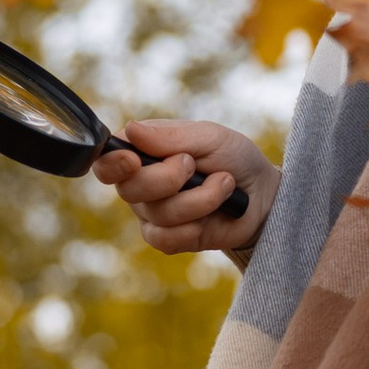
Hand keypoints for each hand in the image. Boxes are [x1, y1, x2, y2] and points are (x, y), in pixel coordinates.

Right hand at [92, 120, 277, 257]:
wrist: (263, 195)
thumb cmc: (233, 158)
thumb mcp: (210, 136)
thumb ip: (170, 136)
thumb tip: (130, 130)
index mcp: (142, 151)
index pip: (106, 161)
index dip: (113, 163)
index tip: (133, 160)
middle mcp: (139, 183)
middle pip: (129, 189)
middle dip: (168, 178)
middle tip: (195, 165)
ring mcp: (151, 213)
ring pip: (157, 214)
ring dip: (199, 199)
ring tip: (223, 185)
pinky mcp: (167, 238)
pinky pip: (166, 239)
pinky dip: (195, 226)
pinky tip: (213, 216)